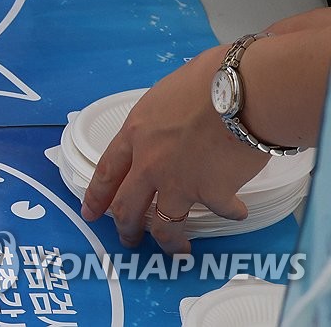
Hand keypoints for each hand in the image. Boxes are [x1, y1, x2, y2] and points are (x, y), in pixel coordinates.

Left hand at [81, 46, 268, 253]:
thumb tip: (168, 126)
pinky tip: (237, 210)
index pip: (107, 171)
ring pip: (164, 225)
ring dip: (170, 242)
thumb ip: (158, 120)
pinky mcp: (213, 194)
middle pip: (127, 207)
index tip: (89, 213)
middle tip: (129, 240)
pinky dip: (230, 213)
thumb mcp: (165, 95)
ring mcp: (179, 182)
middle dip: (126, 229)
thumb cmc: (206, 81)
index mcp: (135, 134)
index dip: (96, 195)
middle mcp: (150, 163)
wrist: (241, 92)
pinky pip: (220, 212)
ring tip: (179, 248)